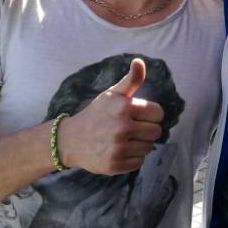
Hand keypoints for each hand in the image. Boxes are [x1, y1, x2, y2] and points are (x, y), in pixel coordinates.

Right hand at [56, 59, 164, 174]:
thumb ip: (131, 79)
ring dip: (140, 144)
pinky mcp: (115, 165)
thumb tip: (139, 61)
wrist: (69, 140)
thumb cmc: (96, 114)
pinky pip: (139, 162)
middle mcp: (122, 128)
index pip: (158, 113)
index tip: (138, 115)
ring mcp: (118, 148)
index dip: (150, 114)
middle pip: (156, 131)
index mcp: (124, 108)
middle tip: (131, 128)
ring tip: (124, 139)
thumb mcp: (112, 94)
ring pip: (149, 147)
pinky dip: (133, 158)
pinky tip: (119, 151)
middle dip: (147, 129)